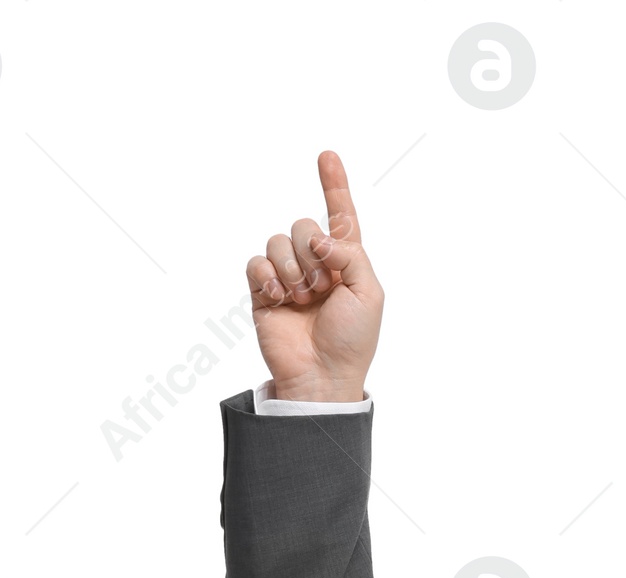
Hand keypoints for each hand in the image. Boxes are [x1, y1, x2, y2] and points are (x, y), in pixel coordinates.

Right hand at [245, 150, 381, 401]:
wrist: (322, 375)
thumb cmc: (352, 340)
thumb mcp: (369, 294)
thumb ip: (351, 254)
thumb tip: (320, 238)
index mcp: (346, 263)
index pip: (340, 217)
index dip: (334, 186)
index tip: (327, 155)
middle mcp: (316, 265)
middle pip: (303, 225)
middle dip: (312, 254)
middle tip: (322, 289)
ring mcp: (289, 276)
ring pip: (278, 241)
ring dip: (292, 270)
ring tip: (303, 300)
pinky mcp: (263, 290)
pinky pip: (256, 261)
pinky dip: (267, 276)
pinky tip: (278, 297)